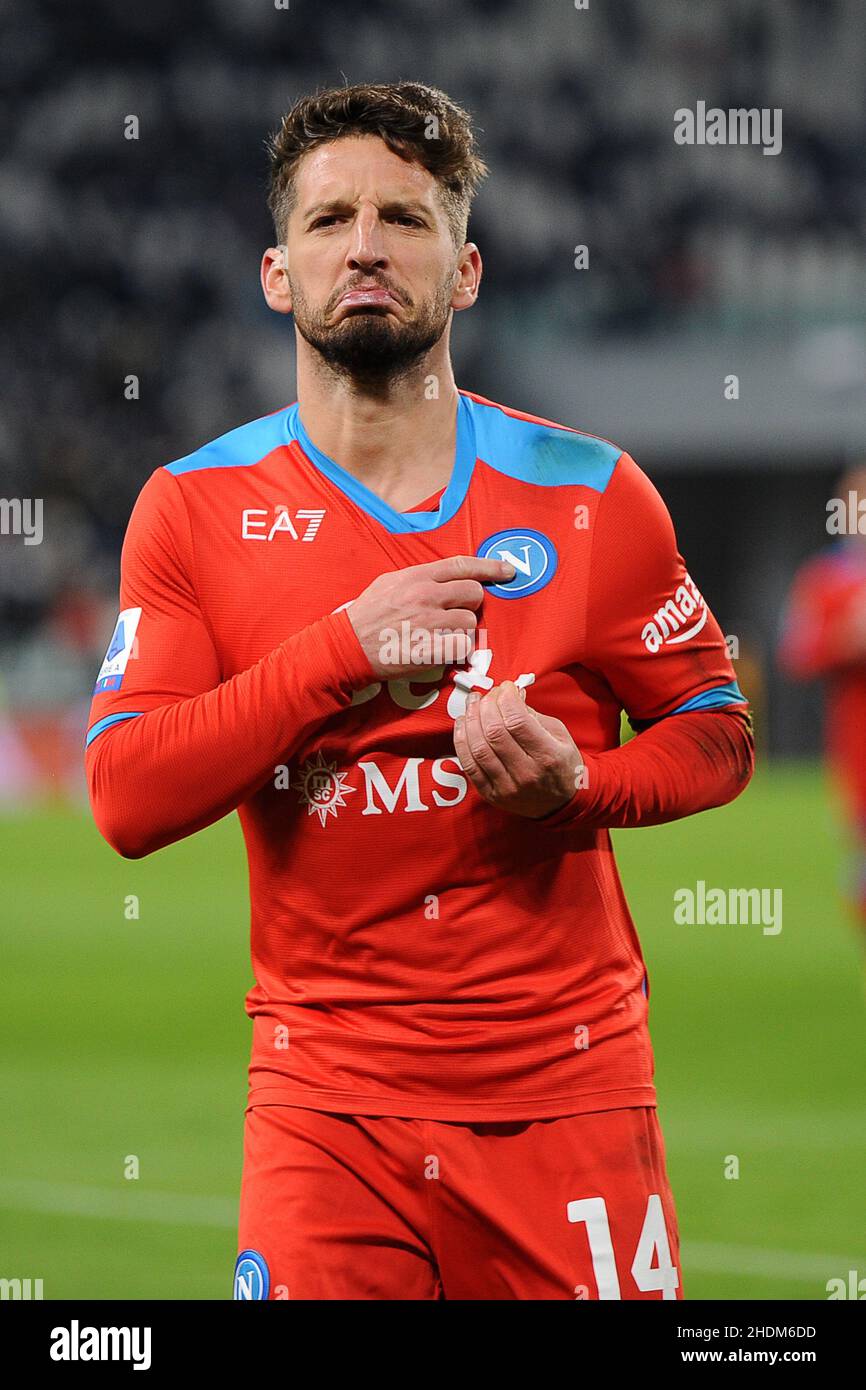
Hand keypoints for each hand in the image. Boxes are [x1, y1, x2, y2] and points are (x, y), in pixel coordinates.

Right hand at [347, 555, 514, 679]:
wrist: (346, 647)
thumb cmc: (366, 615)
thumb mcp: (388, 583)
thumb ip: (419, 577)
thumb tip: (447, 577)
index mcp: (416, 576)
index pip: (462, 565)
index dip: (490, 567)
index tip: (508, 570)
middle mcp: (425, 596)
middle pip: (474, 593)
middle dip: (469, 604)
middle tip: (452, 615)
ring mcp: (429, 623)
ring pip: (470, 622)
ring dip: (460, 631)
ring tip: (438, 636)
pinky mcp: (431, 649)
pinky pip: (463, 647)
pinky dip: (456, 651)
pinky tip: (439, 651)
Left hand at [453, 680, 584, 817]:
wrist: (561, 805)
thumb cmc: (561, 765)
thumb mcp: (560, 736)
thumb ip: (533, 715)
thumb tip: (511, 695)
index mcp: (548, 756)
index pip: (518, 721)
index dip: (506, 698)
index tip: (506, 687)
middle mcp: (527, 774)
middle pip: (494, 732)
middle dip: (487, 705)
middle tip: (488, 694)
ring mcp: (507, 787)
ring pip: (478, 747)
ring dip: (471, 719)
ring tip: (473, 703)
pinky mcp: (491, 795)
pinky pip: (468, 765)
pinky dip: (461, 740)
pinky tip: (463, 723)